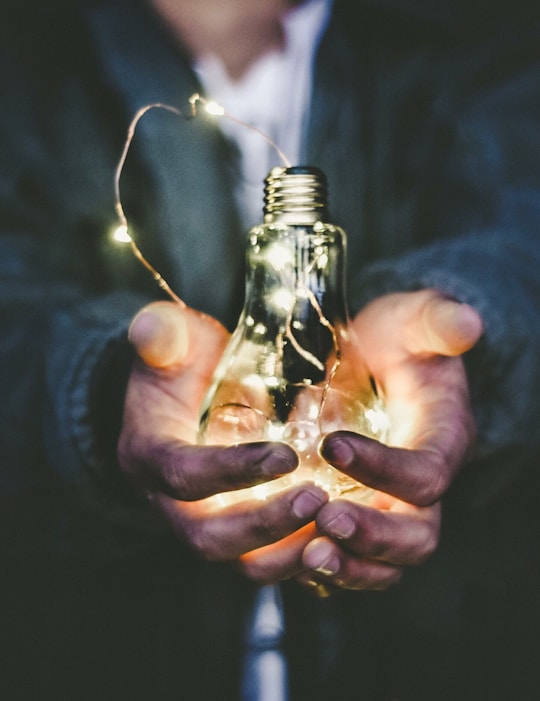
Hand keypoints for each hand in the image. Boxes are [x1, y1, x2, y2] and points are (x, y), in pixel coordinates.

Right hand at [118, 301, 327, 580]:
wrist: (184, 398)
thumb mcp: (171, 342)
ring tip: (339, 525)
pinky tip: (343, 537)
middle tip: (318, 499)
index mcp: (150, 456)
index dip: (231, 471)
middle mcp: (172, 504)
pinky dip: (304, 557)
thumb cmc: (182, 365)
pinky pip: (269, 561)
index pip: (183, 475)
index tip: (286, 455)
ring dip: (290, 552)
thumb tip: (150, 328)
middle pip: (210, 538)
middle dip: (265, 525)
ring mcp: (206, 523)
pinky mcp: (238, 533)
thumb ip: (162, 335)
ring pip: (243, 562)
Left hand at [298, 289, 482, 593]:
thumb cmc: (395, 340)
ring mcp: (391, 507)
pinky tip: (288, 555)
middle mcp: (422, 486)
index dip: (385, 469)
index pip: (426, 474)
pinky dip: (325, 568)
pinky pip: (351, 561)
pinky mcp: (361, 515)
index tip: (332, 445)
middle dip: (373, 536)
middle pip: (416, 536)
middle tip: (325, 520)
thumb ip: (436, 321)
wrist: (374, 360)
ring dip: (349, 567)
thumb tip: (467, 322)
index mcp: (443, 441)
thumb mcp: (413, 320)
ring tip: (307, 555)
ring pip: (385, 563)